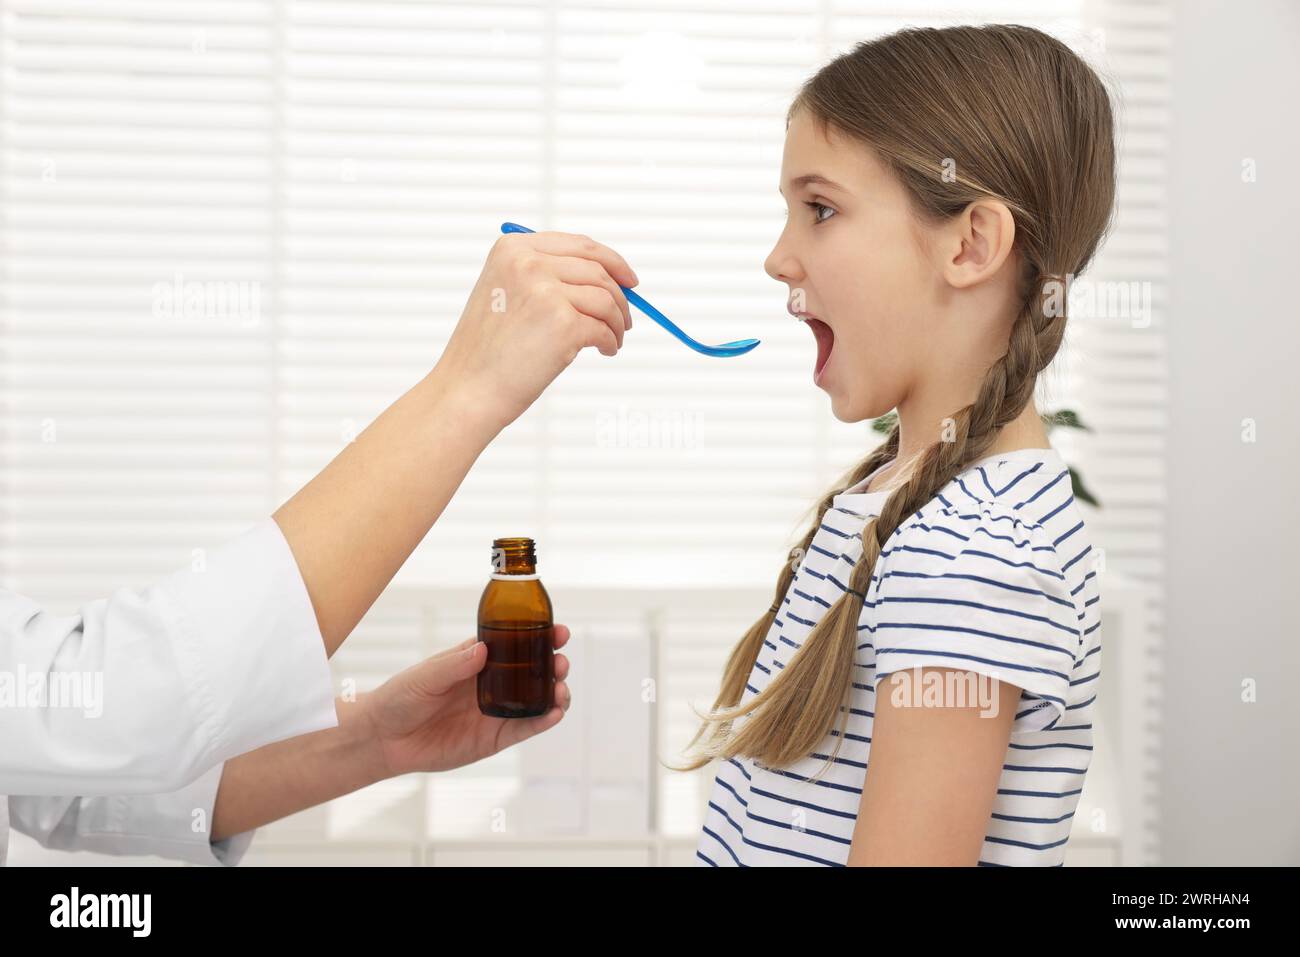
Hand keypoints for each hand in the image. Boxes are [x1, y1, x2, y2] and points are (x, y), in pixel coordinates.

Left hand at [360, 625, 572, 777]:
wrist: (384, 739)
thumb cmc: (400, 698)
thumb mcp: (424, 677)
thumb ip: (454, 666)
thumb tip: (483, 650)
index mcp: (477, 661)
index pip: (515, 644)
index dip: (539, 636)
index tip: (558, 631)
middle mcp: (492, 684)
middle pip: (534, 671)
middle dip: (554, 664)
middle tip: (560, 663)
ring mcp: (496, 711)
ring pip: (536, 700)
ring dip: (555, 693)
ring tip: (560, 689)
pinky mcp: (494, 738)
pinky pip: (524, 729)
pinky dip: (543, 721)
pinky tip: (554, 714)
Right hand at [434, 230, 638, 432]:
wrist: (468, 390)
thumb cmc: (488, 351)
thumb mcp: (505, 294)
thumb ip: (545, 276)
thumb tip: (607, 277)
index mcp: (512, 249)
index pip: (580, 245)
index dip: (612, 261)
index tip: (629, 280)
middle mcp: (528, 262)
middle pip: (598, 270)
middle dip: (620, 297)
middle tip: (627, 320)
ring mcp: (545, 291)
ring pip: (606, 299)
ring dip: (618, 322)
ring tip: (613, 340)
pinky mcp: (563, 324)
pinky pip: (604, 328)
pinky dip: (610, 341)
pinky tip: (605, 351)